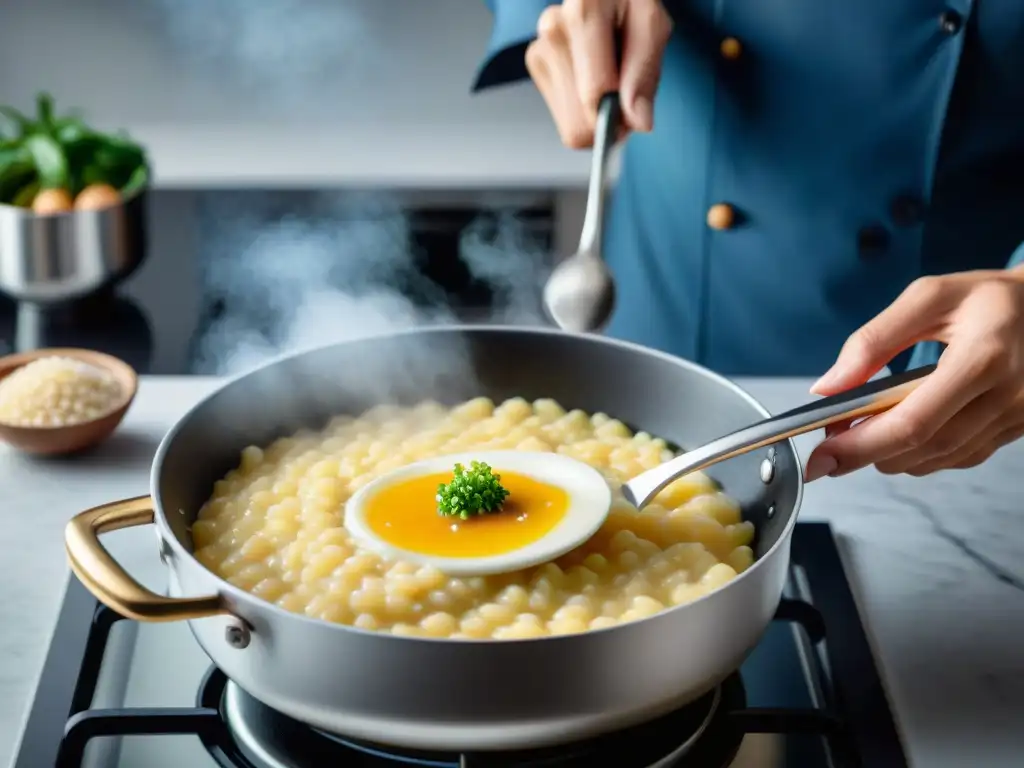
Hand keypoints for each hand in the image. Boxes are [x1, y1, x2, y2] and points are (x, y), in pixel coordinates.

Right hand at [525, 0, 672, 147]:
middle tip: (623, 91)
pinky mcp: (536, 64)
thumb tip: (638, 122)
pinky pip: (564, 118)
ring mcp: (540, 49)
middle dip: (605, 119)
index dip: (617, 117)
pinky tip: (590, 75)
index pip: (595, 93)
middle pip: (578, 122)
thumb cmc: (630, 3)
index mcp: (583, 12)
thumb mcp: (653, 27)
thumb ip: (645, 73)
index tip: (632, 115)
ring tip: (607, 75)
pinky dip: (582, 106)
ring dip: (594, 114)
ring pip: (570, 126)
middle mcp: (553, 30)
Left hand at [804, 269, 1023, 480]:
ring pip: (938, 460)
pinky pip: (958, 458)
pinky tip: (900, 436)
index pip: (914, 422)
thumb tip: (827, 386)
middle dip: (867, 454)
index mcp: (983, 358)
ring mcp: (1016, 419)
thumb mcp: (928, 298)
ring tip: (860, 435)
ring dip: (890, 456)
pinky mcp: (1016, 432)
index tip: (822, 455)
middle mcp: (1006, 396)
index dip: (861, 445)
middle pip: (923, 448)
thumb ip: (874, 340)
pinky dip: (920, 455)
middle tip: (830, 449)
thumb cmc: (987, 298)